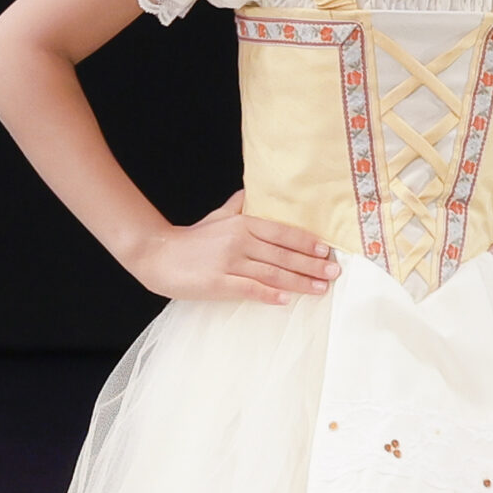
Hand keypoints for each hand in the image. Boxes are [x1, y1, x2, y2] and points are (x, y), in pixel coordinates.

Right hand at [129, 191, 336, 306]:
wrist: (157, 255)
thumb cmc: (191, 239)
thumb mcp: (217, 217)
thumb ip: (238, 205)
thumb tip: (254, 192)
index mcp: (241, 223)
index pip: (282, 232)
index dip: (306, 241)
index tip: (327, 249)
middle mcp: (239, 240)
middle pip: (283, 253)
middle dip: (312, 264)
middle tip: (334, 272)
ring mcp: (228, 262)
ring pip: (272, 272)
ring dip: (299, 281)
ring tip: (321, 288)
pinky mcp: (217, 283)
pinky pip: (249, 289)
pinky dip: (269, 294)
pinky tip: (286, 300)